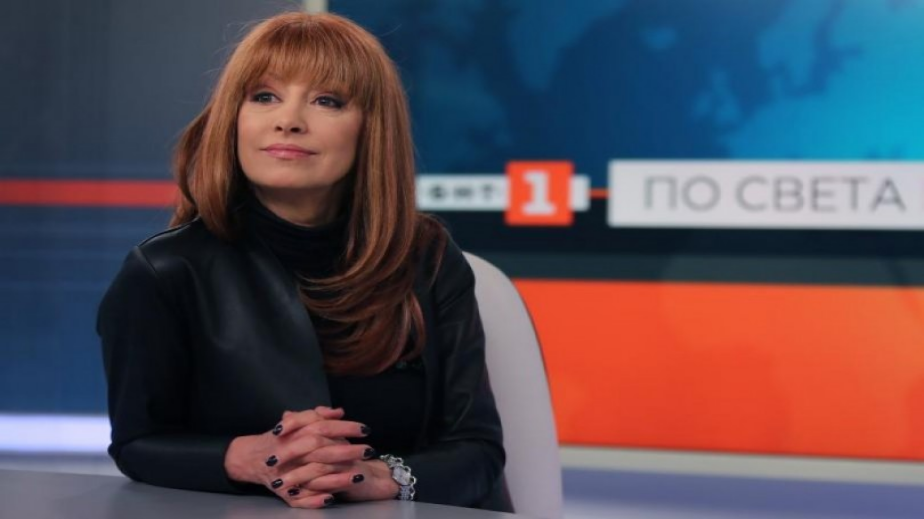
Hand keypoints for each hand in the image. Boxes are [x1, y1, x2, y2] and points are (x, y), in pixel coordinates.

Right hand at [224, 406, 371, 507]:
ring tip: (358, 476)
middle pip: (321, 450)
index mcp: (295, 433)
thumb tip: (339, 412)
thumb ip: (317, 415)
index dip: (345, 427)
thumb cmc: (279, 438)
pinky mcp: (284, 493)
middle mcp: (291, 453)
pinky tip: (332, 498)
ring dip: (337, 477)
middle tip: (368, 450)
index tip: (365, 429)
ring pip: (313, 475)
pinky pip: (300, 499)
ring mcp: (287, 474)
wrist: (250, 458)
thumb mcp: (297, 422)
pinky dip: (315, 499)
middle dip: (347, 451)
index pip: (323, 428)